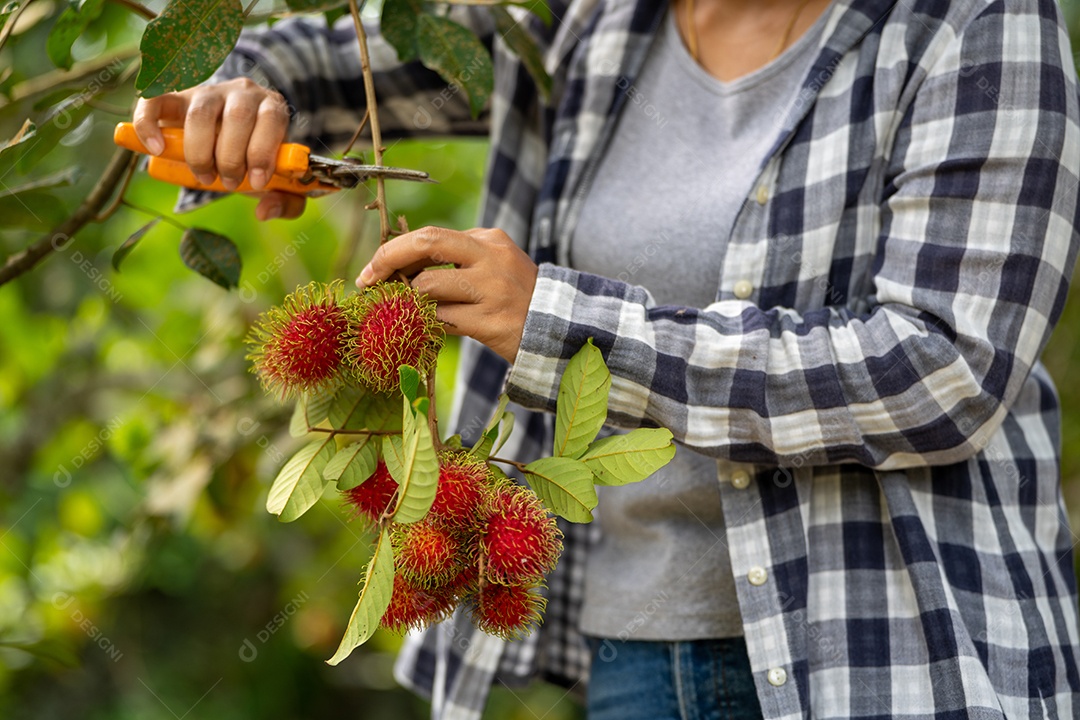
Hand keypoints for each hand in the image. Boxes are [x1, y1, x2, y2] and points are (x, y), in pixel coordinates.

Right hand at [132, 78, 304, 220]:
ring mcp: (208, 92)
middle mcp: (242, 93)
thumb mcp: (279, 181)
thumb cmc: (257, 160)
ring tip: (204, 177)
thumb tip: (264, 211)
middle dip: (231, 159)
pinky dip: (150, 124)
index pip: (271, 119)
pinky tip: (156, 149)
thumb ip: (286, 201)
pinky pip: (156, 99)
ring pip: (200, 114)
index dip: (263, 152)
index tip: (257, 182)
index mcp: (272, 108)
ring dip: (200, 153)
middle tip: (228, 183)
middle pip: (237, 118)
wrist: (234, 136)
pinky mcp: (177, 97)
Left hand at [357, 227, 538, 363]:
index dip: (395, 251)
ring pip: (428, 286)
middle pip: (427, 242)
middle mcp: (491, 257)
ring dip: (409, 301)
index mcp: (489, 239)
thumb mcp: (491, 268)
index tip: (373, 270)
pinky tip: (429, 329)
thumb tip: (399, 268)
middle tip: (367, 280)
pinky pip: (442, 319)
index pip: (431, 236)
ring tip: (408, 313)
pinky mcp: (491, 320)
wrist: (559, 331)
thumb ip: (454, 262)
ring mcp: (492, 288)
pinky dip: (428, 324)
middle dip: (388, 258)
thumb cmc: (515, 300)